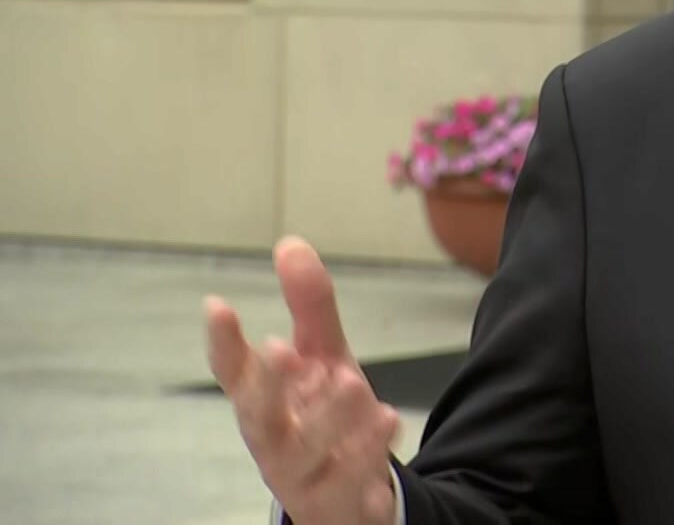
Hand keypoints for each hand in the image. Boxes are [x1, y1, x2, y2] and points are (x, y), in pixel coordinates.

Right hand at [205, 236, 401, 524]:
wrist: (352, 498)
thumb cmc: (327, 422)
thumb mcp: (324, 358)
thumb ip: (310, 307)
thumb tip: (290, 243)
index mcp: (265, 404)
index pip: (233, 374)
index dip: (223, 343)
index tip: (217, 305)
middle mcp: (275, 442)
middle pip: (256, 420)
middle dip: (265, 386)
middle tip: (280, 348)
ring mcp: (305, 477)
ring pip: (303, 455)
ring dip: (326, 419)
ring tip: (351, 383)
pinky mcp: (339, 503)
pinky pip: (348, 486)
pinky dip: (366, 457)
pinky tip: (387, 423)